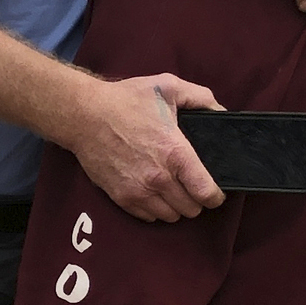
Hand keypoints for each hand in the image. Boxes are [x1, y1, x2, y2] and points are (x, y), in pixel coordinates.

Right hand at [73, 71, 224, 222]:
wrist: (84, 115)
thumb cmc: (126, 100)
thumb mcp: (168, 87)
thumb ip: (201, 99)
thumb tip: (221, 114)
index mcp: (176, 154)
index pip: (207, 193)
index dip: (217, 195)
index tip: (216, 191)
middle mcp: (159, 178)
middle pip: (191, 209)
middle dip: (196, 199)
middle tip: (192, 185)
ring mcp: (139, 191)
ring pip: (171, 217)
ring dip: (176, 206)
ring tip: (173, 190)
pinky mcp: (122, 197)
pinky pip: (148, 217)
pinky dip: (155, 209)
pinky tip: (154, 193)